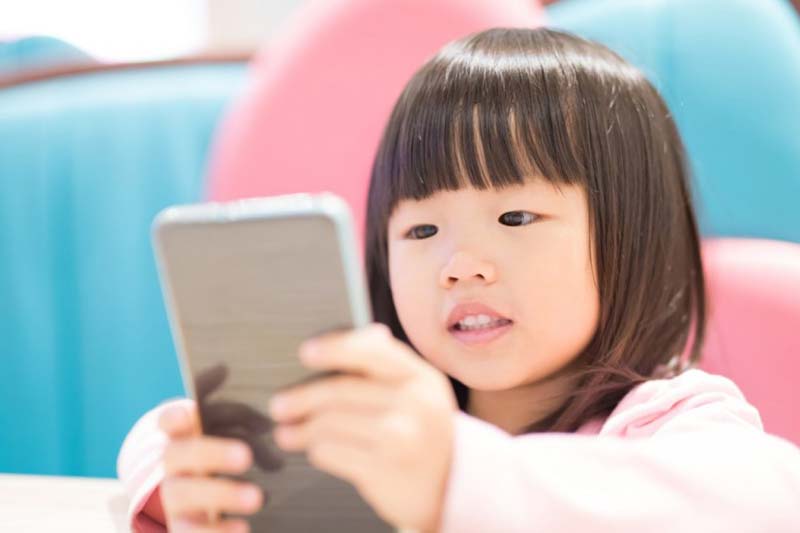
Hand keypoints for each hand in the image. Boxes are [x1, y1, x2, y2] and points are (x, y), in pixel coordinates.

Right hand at [159, 398, 262, 530]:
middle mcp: (168, 466)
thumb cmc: (202, 459)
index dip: (174, 417)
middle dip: (211, 453)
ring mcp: (169, 499)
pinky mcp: (177, 528)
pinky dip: (217, 532)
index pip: (168, 421)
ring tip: (258, 497)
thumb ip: (216, 402)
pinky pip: (190, 532)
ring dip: (220, 493)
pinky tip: (243, 529)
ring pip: (182, 494)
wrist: (183, 510)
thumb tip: (222, 367)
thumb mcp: (211, 429)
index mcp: (177, 438)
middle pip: (179, 455)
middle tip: (245, 456)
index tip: (186, 414)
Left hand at [267, 323, 456, 530]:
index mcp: (421, 377)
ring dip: (301, 429)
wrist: (454, 484)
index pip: (372, 352)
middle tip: (280, 405)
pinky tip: (314, 450)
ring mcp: (400, 439)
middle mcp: (414, 404)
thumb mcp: (421, 390)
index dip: (334, 349)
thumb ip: (390, 361)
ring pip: (330, 424)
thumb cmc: (426, 431)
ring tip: (287, 432)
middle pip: (341, 391)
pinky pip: (332, 453)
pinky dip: (317, 451)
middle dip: (302, 398)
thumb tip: (364, 333)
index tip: (305, 352)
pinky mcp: (383, 472)